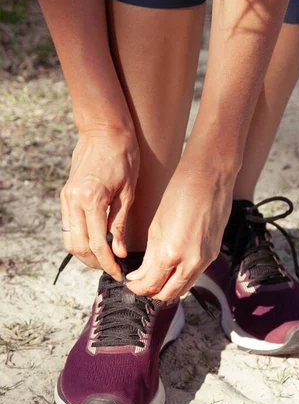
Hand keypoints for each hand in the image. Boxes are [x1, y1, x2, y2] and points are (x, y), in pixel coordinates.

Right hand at [61, 127, 138, 280]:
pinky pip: (68, 226)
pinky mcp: (65, 195)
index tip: (119, 273)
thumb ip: (119, 224)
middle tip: (112, 268)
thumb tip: (118, 252)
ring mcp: (66, 198)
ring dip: (84, 253)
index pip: (97, 244)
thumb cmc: (123, 157)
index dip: (108, 263)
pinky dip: (79, 239)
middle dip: (94, 262)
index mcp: (91, 200)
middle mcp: (73, 201)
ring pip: (69, 239)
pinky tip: (94, 242)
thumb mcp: (128, 193)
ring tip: (104, 258)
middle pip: (77, 247)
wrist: (103, 130)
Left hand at [125, 136, 239, 300]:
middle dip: (151, 292)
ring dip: (167, 288)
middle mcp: (190, 262)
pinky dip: (180, 277)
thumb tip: (139, 276)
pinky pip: (194, 276)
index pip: (151, 285)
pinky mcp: (213, 255)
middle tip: (140, 284)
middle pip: (167, 294)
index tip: (131, 283)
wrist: (209, 179)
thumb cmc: (179, 195)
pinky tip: (172, 267)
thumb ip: (149, 257)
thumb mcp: (156, 227)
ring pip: (182, 289)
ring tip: (155, 277)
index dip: (137, 288)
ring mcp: (204, 261)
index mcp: (170, 253)